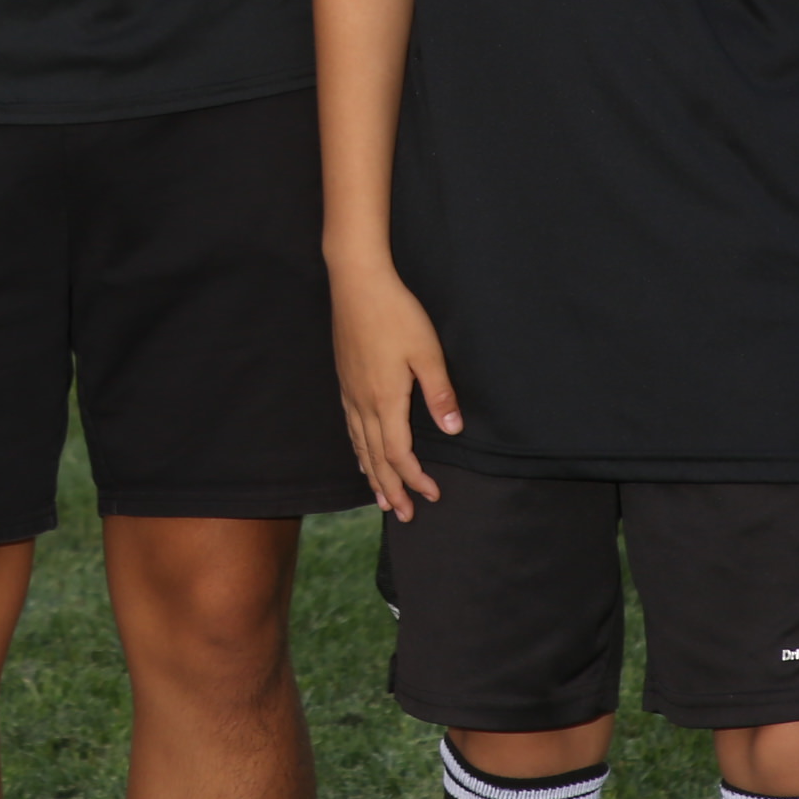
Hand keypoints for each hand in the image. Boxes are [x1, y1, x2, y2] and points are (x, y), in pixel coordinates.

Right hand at [332, 260, 459, 517]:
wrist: (356, 283)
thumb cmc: (395, 313)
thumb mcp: (427, 351)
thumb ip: (439, 392)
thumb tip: (453, 429)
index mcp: (385, 400)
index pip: (399, 454)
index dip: (416, 478)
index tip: (434, 494)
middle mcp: (363, 403)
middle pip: (376, 458)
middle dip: (392, 488)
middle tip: (405, 515)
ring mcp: (350, 392)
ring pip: (359, 446)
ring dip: (372, 475)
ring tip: (381, 498)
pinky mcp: (345, 380)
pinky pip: (350, 427)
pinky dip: (358, 449)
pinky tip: (360, 452)